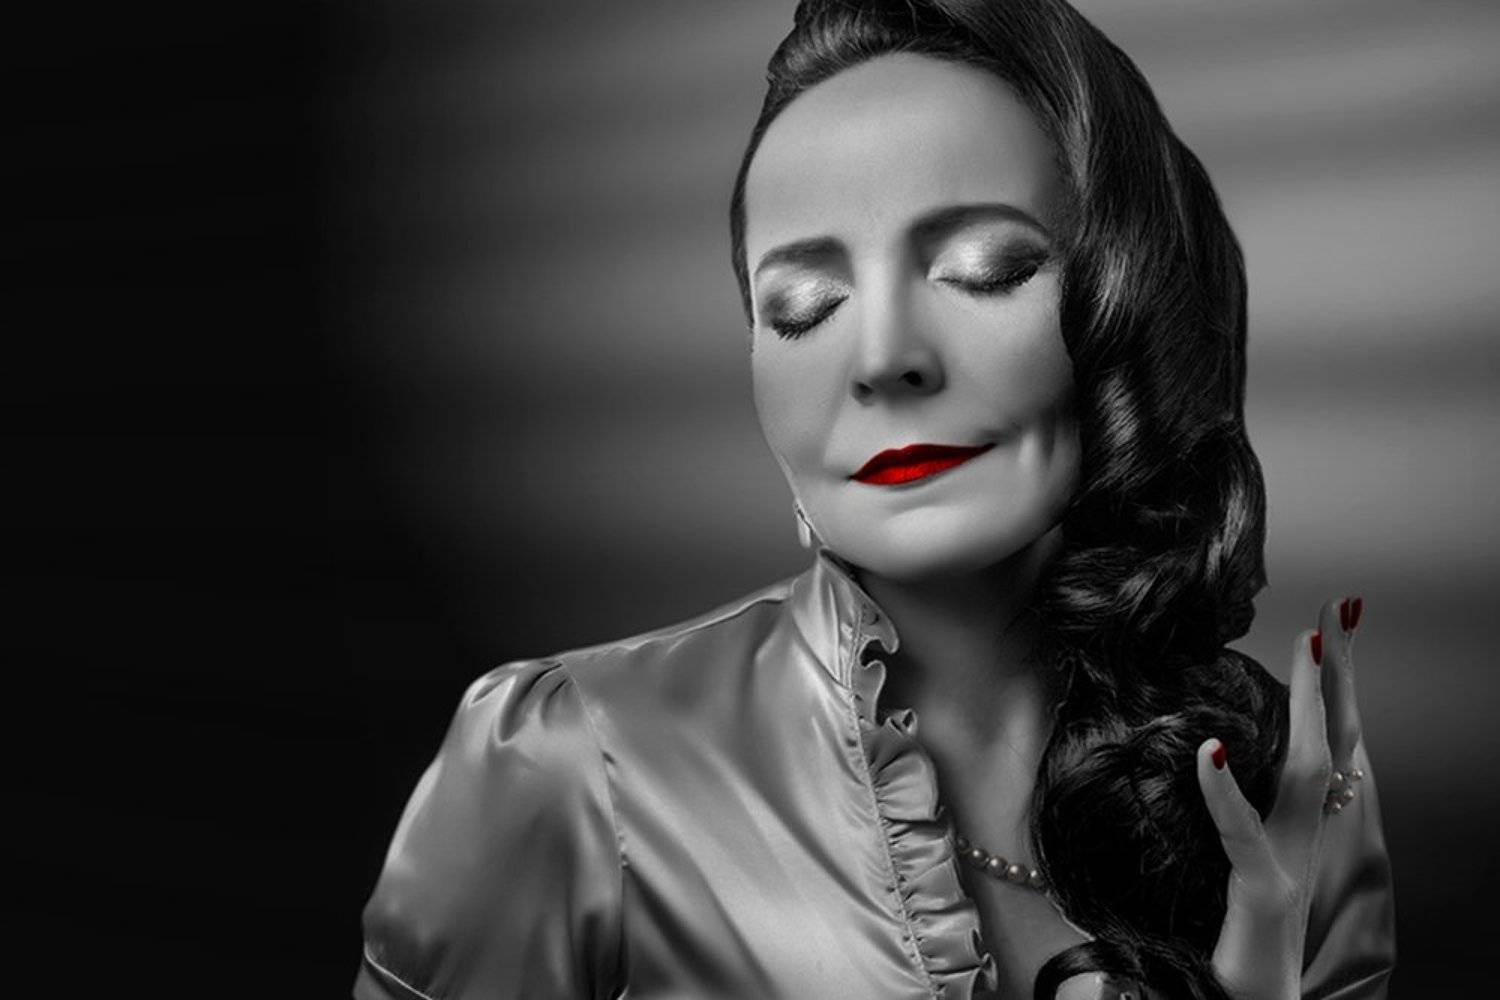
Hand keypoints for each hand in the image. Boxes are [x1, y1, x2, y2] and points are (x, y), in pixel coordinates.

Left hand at [1196, 596, 1364, 999]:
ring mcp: (1287, 860)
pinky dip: (1224, 790)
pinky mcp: (1259, 889)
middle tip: (1339, 611)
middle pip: (1329, 740)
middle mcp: (1304, 834)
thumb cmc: (1241, 930)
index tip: (1335, 620)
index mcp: (1298, 822)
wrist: (1256, 997)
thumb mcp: (1241, 855)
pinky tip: (1210, 750)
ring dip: (1305, 708)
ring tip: (1305, 649)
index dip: (1332, 682)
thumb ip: (1235, 806)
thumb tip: (1216, 744)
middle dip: (1336, 674)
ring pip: (1302, 773)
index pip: (1323, 738)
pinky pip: (1241, 833)